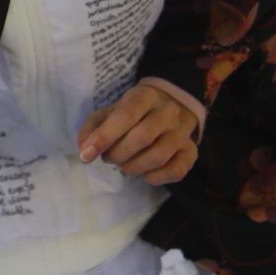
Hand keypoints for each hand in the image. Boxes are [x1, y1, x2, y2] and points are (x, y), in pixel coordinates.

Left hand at [77, 83, 198, 184]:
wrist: (171, 107)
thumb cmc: (134, 112)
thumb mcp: (111, 112)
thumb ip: (94, 127)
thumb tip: (84, 148)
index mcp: (145, 97)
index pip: (126, 115)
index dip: (104, 136)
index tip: (86, 155)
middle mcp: (168, 112)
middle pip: (143, 137)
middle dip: (118, 154)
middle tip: (108, 158)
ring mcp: (183, 133)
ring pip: (158, 156)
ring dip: (133, 167)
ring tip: (123, 165)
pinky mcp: (191, 152)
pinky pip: (175, 171)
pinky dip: (155, 177)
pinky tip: (144, 173)